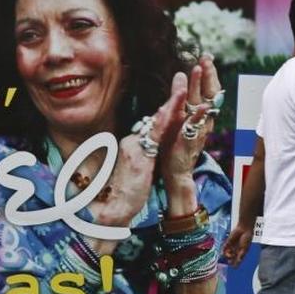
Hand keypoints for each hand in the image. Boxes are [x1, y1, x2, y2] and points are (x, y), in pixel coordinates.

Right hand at [89, 100, 187, 232]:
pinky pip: (156, 134)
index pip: (150, 125)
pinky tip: (174, 109)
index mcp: (131, 145)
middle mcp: (132, 142)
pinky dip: (166, 120)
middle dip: (169, 103)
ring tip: (182, 88)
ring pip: (156, 122)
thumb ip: (141, 158)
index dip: (163, 112)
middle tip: (182, 85)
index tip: (174, 100)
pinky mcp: (140, 156)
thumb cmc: (124, 194)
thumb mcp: (135, 171)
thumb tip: (147, 152)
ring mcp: (135, 147)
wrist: (112, 209)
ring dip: (170, 105)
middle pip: (154, 120)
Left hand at [160, 54, 223, 214]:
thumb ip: (180, 97)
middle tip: (206, 58)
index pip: (207, 90)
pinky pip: (197, 128)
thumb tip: (180, 74)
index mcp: (198, 115)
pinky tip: (201, 105)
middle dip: (208, 74)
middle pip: (209, 94)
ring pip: (203, 106)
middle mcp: (202, 121)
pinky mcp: (190, 143)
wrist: (174, 172)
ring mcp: (198, 132)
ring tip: (200, 70)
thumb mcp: (177, 117)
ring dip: (202, 88)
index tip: (205, 56)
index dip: (207, 74)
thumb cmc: (175, 144)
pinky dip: (199, 116)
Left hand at [222, 222, 253, 266]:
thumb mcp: (245, 248)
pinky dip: (223, 251)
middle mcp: (236, 251)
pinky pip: (224, 248)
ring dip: (227, 256)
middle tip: (229, 262)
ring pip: (227, 254)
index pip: (237, 260)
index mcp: (241, 253)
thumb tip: (239, 262)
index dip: (235, 264)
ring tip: (229, 255)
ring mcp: (231, 247)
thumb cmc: (246, 239)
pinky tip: (223, 252)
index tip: (233, 267)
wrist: (244, 229)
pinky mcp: (228, 242)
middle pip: (231, 258)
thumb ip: (241, 255)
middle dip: (230, 261)